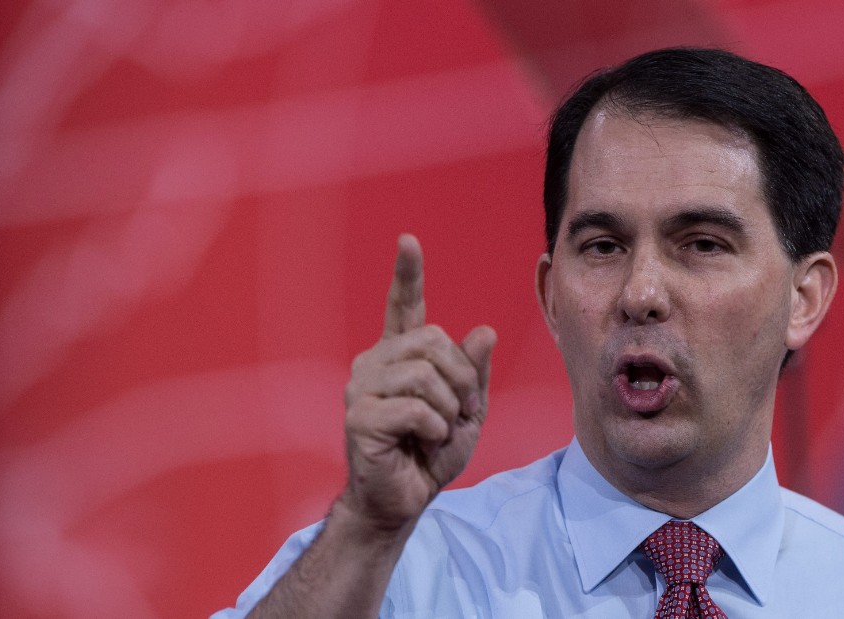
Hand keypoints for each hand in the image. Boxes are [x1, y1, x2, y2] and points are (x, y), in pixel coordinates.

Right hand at [338, 234, 495, 530]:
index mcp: (399, 357)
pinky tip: (424, 443)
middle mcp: (375, 363)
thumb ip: (474, 373)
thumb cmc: (430, 454)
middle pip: (433, 341)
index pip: (403, 306)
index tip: (407, 240)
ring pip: (426, 374)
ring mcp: (362, 388)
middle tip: (460, 413)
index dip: (407, 273)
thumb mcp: (467, 411)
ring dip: (449, 408)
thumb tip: (484, 331)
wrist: (403, 500)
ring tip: (439, 430)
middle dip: (462, 380)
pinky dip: (435, 429)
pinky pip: (416, 409)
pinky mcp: (359, 416)